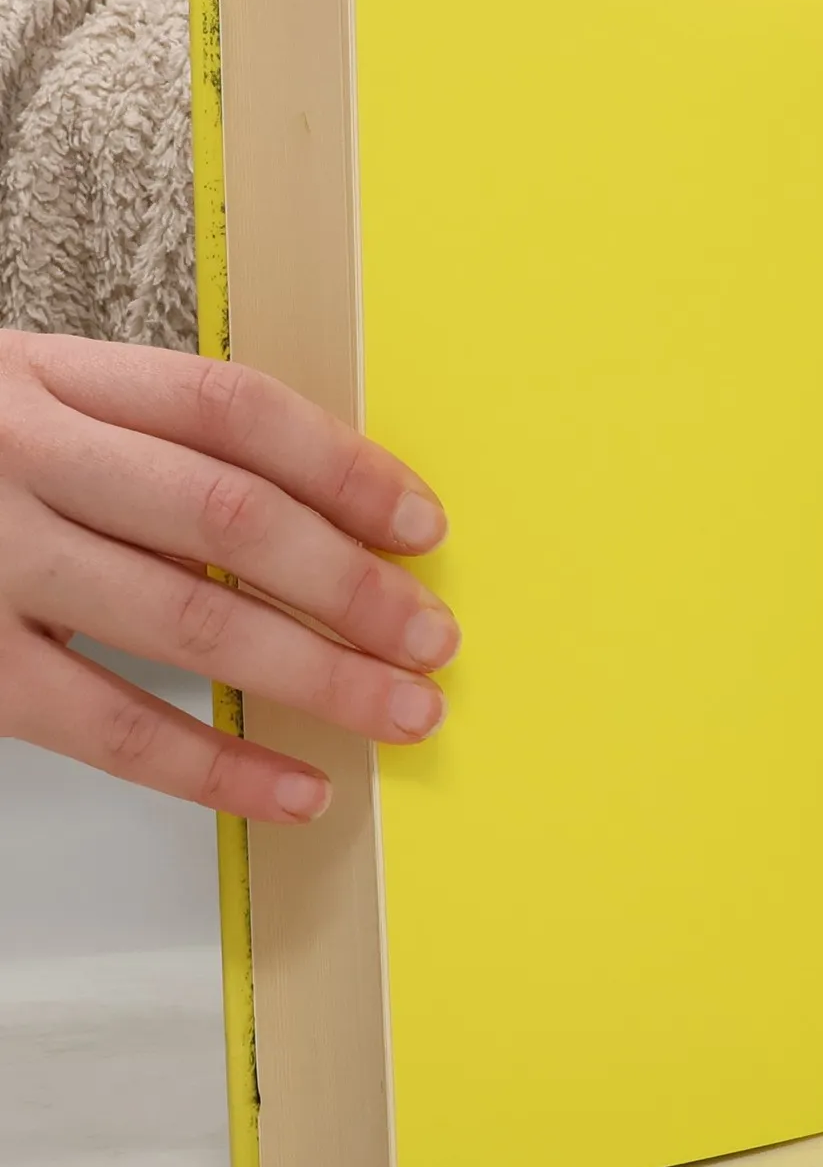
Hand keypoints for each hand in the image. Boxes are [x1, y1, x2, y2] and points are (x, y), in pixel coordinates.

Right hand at [0, 332, 458, 821]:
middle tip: (435, 639)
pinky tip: (295, 792)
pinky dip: (213, 765)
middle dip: (353, 584)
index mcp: (49, 374)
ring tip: (406, 712)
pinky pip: (107, 722)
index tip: (424, 525)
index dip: (344, 466)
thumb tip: (315, 517)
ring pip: (188, 617)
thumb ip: (134, 435)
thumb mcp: (17, 400)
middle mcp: (20, 453)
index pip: (231, 409)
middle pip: (229, 513)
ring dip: (318, 674)